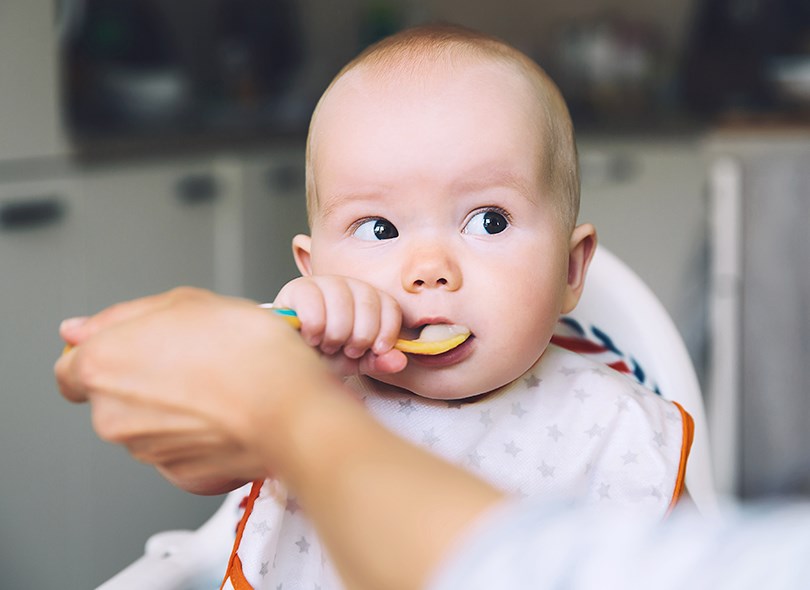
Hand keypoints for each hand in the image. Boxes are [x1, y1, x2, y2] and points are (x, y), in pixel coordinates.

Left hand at [54, 287, 342, 494]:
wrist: (290, 406)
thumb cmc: (246, 350)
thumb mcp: (185, 302)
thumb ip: (121, 316)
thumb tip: (77, 330)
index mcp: (101, 366)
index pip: (70, 369)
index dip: (104, 356)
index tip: (135, 350)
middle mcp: (112, 415)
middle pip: (114, 397)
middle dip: (145, 381)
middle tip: (194, 359)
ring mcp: (146, 451)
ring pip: (149, 426)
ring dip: (175, 408)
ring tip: (220, 384)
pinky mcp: (181, 476)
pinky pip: (181, 451)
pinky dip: (198, 437)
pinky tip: (228, 414)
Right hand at [273, 276, 406, 375]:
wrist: (291, 358)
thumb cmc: (324, 355)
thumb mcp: (356, 361)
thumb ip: (378, 360)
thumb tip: (399, 360)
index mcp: (368, 298)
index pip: (390, 305)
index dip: (386, 331)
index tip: (375, 350)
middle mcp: (348, 284)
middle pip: (368, 304)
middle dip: (359, 337)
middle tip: (345, 348)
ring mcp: (322, 283)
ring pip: (342, 302)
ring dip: (336, 333)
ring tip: (326, 344)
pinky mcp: (297, 288)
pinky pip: (313, 303)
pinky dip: (315, 327)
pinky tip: (311, 337)